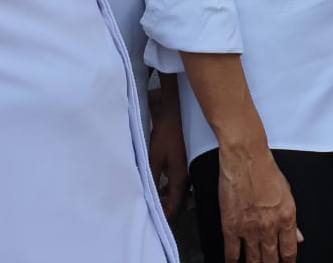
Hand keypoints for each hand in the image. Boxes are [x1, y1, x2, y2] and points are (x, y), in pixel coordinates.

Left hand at [148, 86, 188, 218]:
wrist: (176, 113)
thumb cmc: (166, 135)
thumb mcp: (154, 157)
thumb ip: (151, 178)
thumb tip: (145, 195)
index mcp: (180, 178)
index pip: (175, 205)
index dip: (164, 215)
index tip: (153, 219)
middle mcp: (187, 176)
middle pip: (178, 200)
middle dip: (165, 207)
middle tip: (150, 209)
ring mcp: (187, 168)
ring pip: (178, 190)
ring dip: (166, 196)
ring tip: (151, 197)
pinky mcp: (184, 161)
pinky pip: (177, 180)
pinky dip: (168, 186)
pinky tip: (157, 182)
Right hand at [217, 145, 301, 262]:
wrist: (245, 158)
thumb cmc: (265, 170)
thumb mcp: (287, 193)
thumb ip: (292, 219)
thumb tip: (297, 237)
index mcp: (286, 218)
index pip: (289, 251)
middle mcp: (269, 227)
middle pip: (271, 259)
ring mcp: (249, 229)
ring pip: (253, 260)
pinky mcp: (231, 227)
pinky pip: (232, 253)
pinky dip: (233, 262)